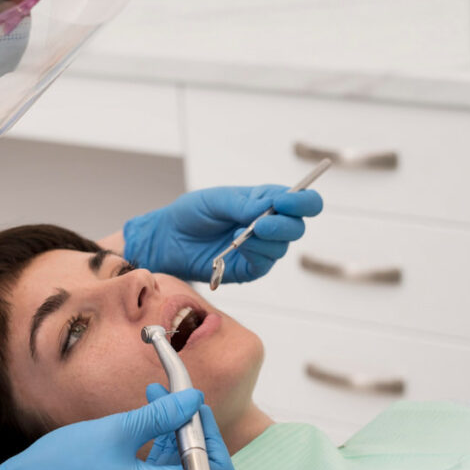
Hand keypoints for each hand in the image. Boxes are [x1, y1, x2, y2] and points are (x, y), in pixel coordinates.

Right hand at [0, 388, 234, 469]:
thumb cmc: (63, 469)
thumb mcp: (117, 431)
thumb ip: (161, 415)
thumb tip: (192, 401)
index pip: (214, 469)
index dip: (210, 434)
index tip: (194, 406)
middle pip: (192, 467)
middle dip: (185, 426)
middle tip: (172, 394)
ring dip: (167, 433)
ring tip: (153, 397)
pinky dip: (150, 449)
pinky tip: (138, 421)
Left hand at [123, 185, 322, 283]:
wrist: (168, 239)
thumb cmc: (191, 214)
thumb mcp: (214, 200)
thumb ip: (242, 203)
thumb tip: (269, 207)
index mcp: (265, 201)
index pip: (300, 201)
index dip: (301, 201)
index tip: (286, 201)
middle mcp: (268, 225)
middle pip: (297, 226)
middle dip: (285, 224)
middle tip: (262, 224)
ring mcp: (260, 248)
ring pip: (282, 247)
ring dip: (266, 240)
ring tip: (241, 234)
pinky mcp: (250, 268)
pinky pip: (264, 264)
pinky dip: (254, 254)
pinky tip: (238, 247)